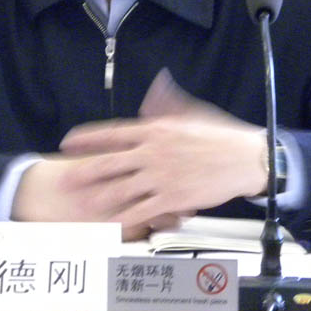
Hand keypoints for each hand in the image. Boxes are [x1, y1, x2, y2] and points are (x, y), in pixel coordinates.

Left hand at [11, 69, 267, 235]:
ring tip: (82, 205)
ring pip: (120, 190)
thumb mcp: (192, 113)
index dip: (87, 138)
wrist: (245, 159)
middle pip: (109, 163)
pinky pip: (142, 211)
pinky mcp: (172, 199)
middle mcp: (153, 153)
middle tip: (65, 177)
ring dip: (99, 198)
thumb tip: (157, 87)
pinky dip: (125, 219)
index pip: (113, 132)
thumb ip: (167, 103)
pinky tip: (113, 224)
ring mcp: (161, 177)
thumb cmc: (221, 136)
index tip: (68, 141)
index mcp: (156, 130)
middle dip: (83, 171)